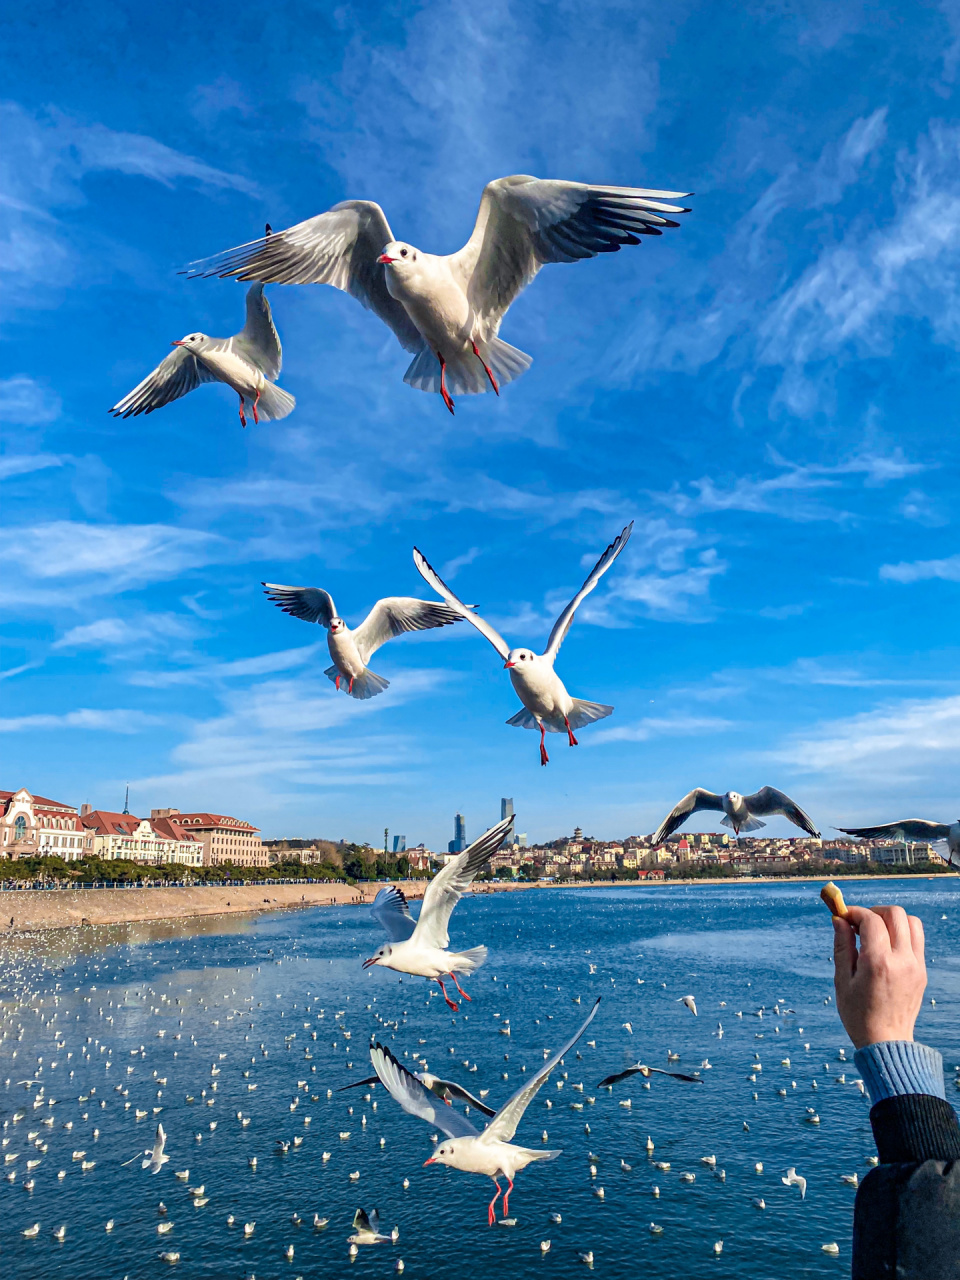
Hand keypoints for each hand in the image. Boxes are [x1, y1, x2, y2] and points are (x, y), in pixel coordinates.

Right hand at [832, 904, 925, 1049]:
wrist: (886, 1042)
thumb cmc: (858, 1014)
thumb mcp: (842, 980)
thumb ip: (842, 946)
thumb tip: (839, 920)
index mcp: (879, 963)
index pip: (871, 920)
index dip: (854, 912)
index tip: (843, 916)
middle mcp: (902, 961)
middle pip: (895, 914)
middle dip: (874, 911)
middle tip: (859, 923)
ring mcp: (916, 966)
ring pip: (912, 923)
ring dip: (892, 920)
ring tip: (875, 933)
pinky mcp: (922, 972)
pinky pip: (916, 940)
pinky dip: (902, 934)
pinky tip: (885, 947)